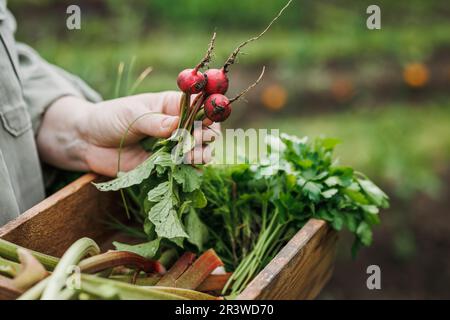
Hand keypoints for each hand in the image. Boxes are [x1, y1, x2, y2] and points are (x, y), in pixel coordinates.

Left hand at [37, 92, 219, 176]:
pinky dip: (190, 172)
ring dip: (200, 155)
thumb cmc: (110, 119)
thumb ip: (156, 122)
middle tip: (200, 142)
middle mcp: (177, 126)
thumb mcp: (132, 114)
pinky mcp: (164, 166)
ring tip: (191, 158)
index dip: (209, 113)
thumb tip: (178, 126)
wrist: (88, 142)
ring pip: (197, 152)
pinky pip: (183, 170)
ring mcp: (172, 147)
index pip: (200, 108)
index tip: (210, 121)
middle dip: (206, 137)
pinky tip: (191, 173)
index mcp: (172, 106)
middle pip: (204, 132)